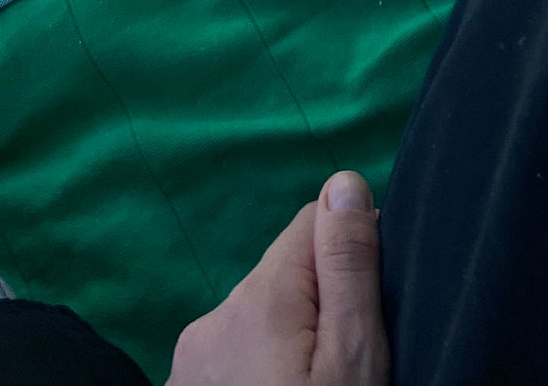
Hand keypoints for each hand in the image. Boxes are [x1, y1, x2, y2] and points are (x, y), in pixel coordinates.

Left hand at [168, 171, 389, 385]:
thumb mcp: (353, 355)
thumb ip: (348, 269)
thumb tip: (344, 182)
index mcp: (258, 297)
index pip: (313, 224)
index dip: (348, 258)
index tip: (365, 312)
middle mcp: (212, 318)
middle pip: (284, 277)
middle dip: (316, 306)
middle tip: (339, 367)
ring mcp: (189, 359)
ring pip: (258, 319)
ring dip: (285, 340)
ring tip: (309, 384)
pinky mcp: (183, 385)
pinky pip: (232, 355)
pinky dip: (256, 369)